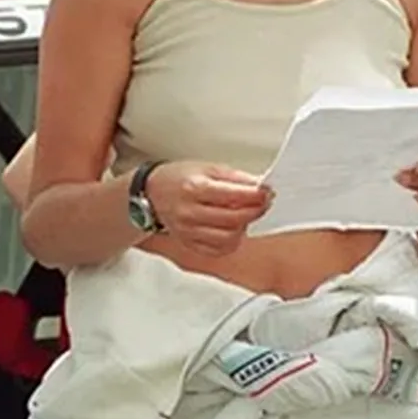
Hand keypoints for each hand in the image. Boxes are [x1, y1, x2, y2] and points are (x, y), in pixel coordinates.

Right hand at [144, 161, 272, 257]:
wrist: (151, 192)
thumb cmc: (177, 178)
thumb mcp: (206, 168)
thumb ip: (234, 177)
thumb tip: (258, 186)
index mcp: (195, 188)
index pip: (236, 196)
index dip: (258, 196)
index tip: (267, 193)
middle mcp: (190, 212)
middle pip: (235, 219)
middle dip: (255, 211)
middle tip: (262, 204)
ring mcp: (188, 230)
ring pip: (228, 239)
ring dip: (243, 228)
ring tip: (243, 216)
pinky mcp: (188, 243)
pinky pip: (217, 250)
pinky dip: (230, 242)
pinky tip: (230, 229)